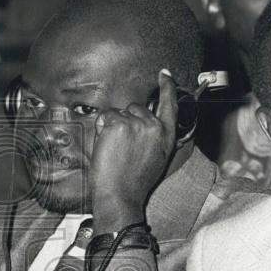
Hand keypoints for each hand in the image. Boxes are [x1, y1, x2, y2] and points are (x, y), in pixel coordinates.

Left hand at [89, 69, 179, 229]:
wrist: (121, 195)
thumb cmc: (134, 182)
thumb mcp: (156, 159)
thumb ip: (154, 138)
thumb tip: (146, 124)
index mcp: (166, 136)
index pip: (170, 105)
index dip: (167, 88)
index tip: (164, 74)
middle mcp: (154, 127)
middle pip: (135, 107)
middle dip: (125, 120)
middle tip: (122, 146)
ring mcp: (136, 124)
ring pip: (117, 113)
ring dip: (112, 126)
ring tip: (115, 150)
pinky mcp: (118, 124)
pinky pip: (104, 117)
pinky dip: (100, 129)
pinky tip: (106, 146)